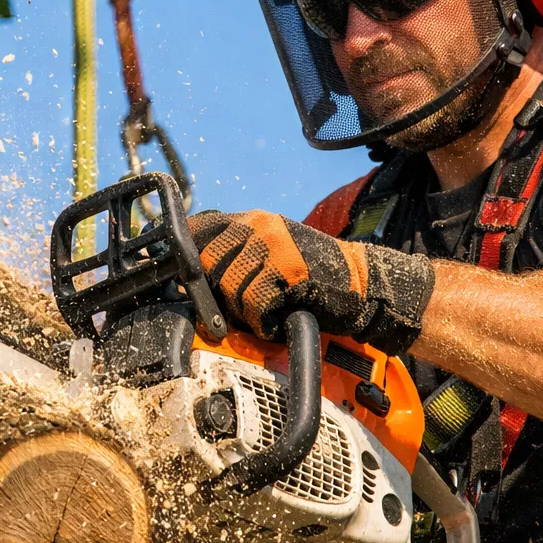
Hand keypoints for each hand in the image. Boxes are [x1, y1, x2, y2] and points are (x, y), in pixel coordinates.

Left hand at [187, 209, 433, 352]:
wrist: (360, 283)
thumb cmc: (310, 276)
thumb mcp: (270, 251)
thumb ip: (234, 254)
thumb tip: (186, 275)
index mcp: (250, 219)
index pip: (198, 228)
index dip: (184, 257)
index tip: (182, 280)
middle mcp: (259, 225)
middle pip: (207, 263)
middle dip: (215, 294)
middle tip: (236, 310)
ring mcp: (275, 245)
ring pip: (229, 287)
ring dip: (242, 313)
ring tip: (263, 315)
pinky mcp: (290, 269)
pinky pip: (255, 304)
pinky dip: (262, 323)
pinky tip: (276, 322)